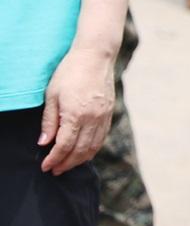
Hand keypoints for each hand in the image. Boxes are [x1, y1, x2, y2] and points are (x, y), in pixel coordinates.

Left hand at [39, 43, 114, 174]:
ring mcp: (104, 115)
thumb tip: (44, 142)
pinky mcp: (109, 112)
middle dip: (66, 163)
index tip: (45, 166)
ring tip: (68, 165)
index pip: (64, 145)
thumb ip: (49, 121)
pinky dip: (93, 148)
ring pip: (94, 146)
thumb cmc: (70, 72)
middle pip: (80, 150)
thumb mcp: (52, 95)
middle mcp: (93, 118)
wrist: (96, 56)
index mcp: (76, 114)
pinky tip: (84, 152)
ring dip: (80, 159)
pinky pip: (102, 137)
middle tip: (55, 170)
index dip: (54, 159)